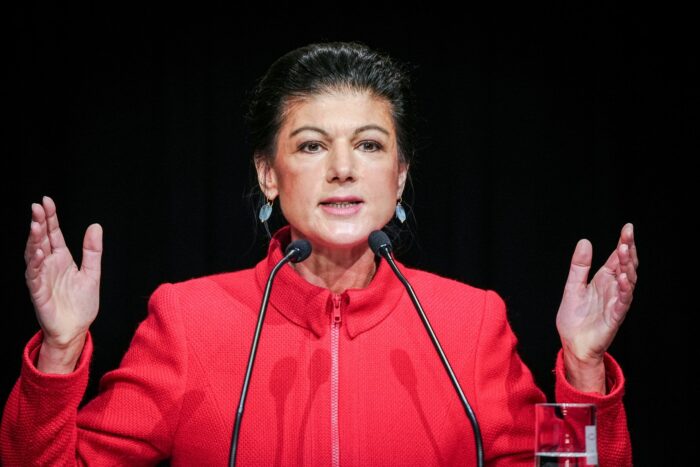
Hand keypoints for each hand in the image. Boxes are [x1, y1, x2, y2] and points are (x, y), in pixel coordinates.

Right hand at [24, 196, 102, 371]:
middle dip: (38, 222)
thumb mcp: (92, 273)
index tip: (47, 201)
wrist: (76, 329)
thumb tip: (95, 226)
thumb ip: (92, 251)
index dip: (50, 217)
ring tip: (35, 224)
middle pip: (41, 239)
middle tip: (37, 206)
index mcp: (62, 259)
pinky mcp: (38, 291)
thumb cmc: (81, 304)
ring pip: (33, 254)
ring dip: (33, 239)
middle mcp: (49, 265)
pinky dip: (35, 262)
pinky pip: (34, 274)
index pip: (53, 233)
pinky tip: (38, 251)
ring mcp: (41, 277)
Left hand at [555, 223, 637, 391]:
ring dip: (627, 266)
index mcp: (603, 281)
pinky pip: (622, 302)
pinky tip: (622, 277)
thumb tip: (585, 241)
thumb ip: (579, 266)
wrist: (572, 344)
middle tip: (628, 234)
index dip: (623, 243)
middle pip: (625, 266)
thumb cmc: (574, 318)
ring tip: (624, 250)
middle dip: (628, 250)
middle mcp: (613, 289)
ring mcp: (616, 302)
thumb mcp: (572, 286)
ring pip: (628, 281)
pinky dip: (623, 289)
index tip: (627, 228)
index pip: (616, 259)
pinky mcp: (615, 317)